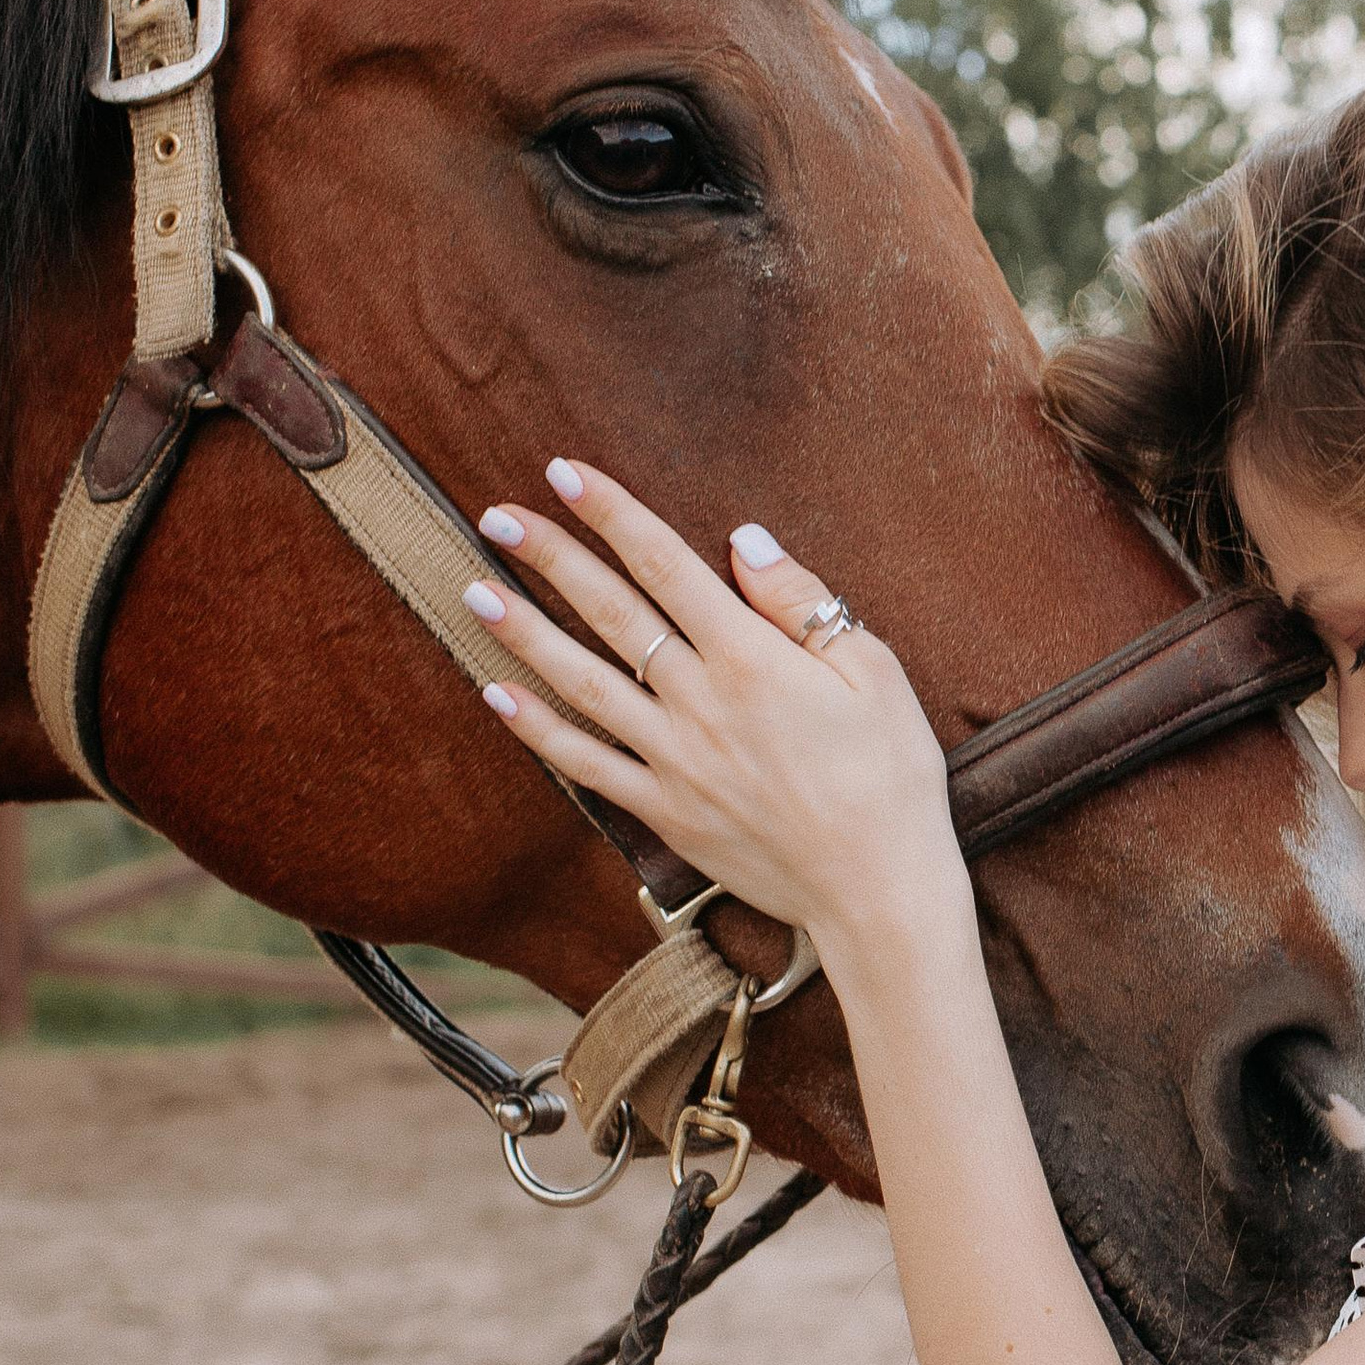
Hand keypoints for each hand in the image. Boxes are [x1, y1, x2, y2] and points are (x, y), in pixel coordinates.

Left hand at [460, 457, 970, 982]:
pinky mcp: (665, 811)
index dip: (612, 514)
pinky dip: (537, 730)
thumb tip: (744, 542)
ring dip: (524, 633)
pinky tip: (496, 694)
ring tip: (474, 589)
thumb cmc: (891, 777)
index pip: (666, 565)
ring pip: (582, 682)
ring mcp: (673, 760)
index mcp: (752, 658)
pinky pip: (586, 764)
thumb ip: (801, 604)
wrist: (878, 891)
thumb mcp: (874, 673)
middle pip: (611, 612)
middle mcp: (699, 703)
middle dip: (550, 558)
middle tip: (496, 517)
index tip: (565, 473)